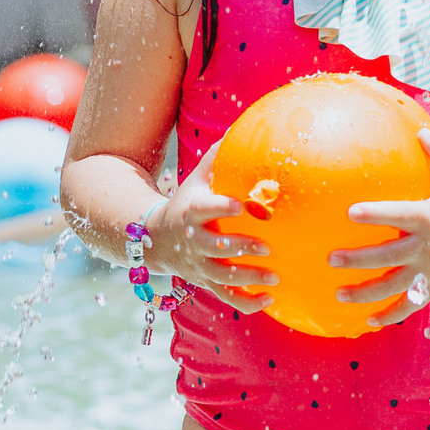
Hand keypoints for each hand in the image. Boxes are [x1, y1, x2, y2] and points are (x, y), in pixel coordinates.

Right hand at [146, 142, 276, 312]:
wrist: (154, 239)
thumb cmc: (187, 202)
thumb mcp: (196, 178)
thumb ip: (218, 157)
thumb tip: (243, 126)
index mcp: (190, 213)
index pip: (202, 210)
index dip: (219, 207)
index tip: (240, 205)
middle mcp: (193, 242)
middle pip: (213, 248)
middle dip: (239, 248)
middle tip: (266, 246)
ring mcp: (198, 266)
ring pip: (221, 277)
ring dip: (247, 278)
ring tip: (275, 278)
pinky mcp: (205, 284)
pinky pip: (226, 297)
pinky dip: (247, 303)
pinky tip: (271, 300)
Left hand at [327, 131, 429, 328]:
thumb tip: (419, 130)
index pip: (399, 216)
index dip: (375, 214)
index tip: (350, 213)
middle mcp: (427, 248)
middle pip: (387, 257)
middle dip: (358, 260)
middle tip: (331, 258)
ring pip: (392, 287)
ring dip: (364, 293)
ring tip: (338, 293)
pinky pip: (409, 306)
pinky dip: (389, 316)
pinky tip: (367, 322)